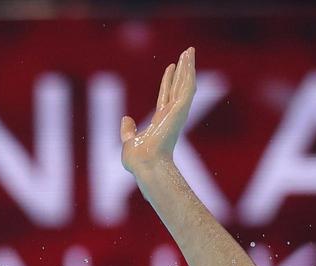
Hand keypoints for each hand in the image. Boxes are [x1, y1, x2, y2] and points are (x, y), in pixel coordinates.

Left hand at [121, 47, 195, 175]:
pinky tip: (189, 61)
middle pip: (178, 86)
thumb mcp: (129, 141)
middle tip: (187, 53)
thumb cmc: (138, 160)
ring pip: (185, 84)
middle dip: (183, 69)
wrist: (145, 164)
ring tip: (190, 50)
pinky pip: (186, 87)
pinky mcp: (180, 110)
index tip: (171, 67)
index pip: (166, 96)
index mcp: (160, 121)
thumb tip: (125, 119)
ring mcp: (177, 112)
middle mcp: (171, 114)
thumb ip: (128, 131)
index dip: (168, 81)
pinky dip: (189, 73)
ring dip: (188, 67)